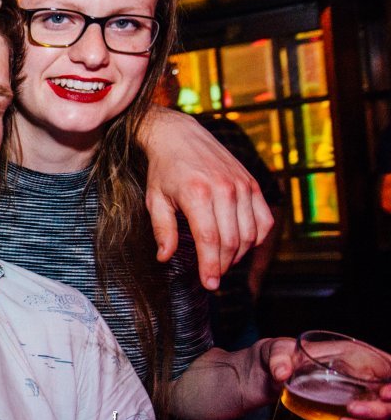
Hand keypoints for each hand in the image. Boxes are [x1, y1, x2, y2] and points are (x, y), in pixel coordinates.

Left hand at [143, 108, 273, 289]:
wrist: (179, 135)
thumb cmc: (164, 169)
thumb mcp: (154, 199)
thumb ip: (163, 230)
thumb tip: (165, 258)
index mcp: (197, 193)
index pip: (209, 240)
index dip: (210, 266)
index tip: (209, 284)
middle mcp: (224, 189)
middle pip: (231, 240)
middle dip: (222, 265)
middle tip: (212, 278)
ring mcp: (242, 185)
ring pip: (250, 234)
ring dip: (238, 254)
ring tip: (221, 261)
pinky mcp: (252, 183)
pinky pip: (263, 220)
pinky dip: (255, 238)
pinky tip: (240, 244)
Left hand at [260, 337, 388, 419]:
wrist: (265, 376)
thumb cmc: (276, 355)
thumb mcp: (274, 350)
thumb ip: (278, 357)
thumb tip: (281, 373)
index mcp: (354, 355)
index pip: (390, 366)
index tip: (383, 394)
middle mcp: (361, 376)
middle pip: (388, 398)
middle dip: (379, 409)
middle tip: (351, 410)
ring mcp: (356, 395)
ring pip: (380, 415)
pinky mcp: (346, 411)